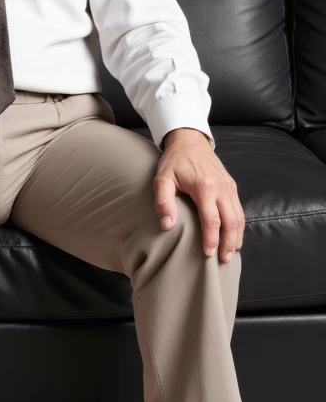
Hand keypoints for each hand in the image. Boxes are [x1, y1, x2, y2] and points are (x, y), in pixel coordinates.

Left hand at [154, 132, 243, 262]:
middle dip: (229, 243)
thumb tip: (167, 225)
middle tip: (224, 260)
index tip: (208, 254)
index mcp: (205, 187)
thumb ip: (163, 201)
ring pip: (239, 217)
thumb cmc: (174, 162)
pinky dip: (239, 225)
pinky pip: (239, 209)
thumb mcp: (162, 179)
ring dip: (237, 236)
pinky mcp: (232, 186)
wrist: (190, 141)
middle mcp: (222, 188)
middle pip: (231, 221)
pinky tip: (234, 236)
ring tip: (231, 253)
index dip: (211, 239)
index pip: (212, 220)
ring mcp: (229, 186)